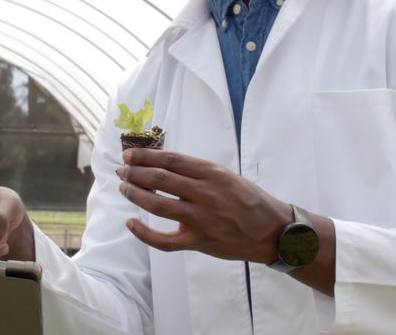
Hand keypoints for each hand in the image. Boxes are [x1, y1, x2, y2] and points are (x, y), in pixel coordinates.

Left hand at [115, 148, 289, 262]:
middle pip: (160, 179)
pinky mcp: (199, 241)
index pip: (170, 160)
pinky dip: (144, 233)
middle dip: (135, 172)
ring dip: (135, 195)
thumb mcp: (226, 175)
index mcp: (212, 173)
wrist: (272, 231)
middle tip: (122, 170)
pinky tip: (131, 223)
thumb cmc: (248, 200)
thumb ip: (197, 171)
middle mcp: (205, 193)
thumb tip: (162, 164)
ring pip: (157, 205)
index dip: (145, 156)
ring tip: (124, 188)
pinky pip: (165, 240)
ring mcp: (201, 219)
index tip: (129, 154)